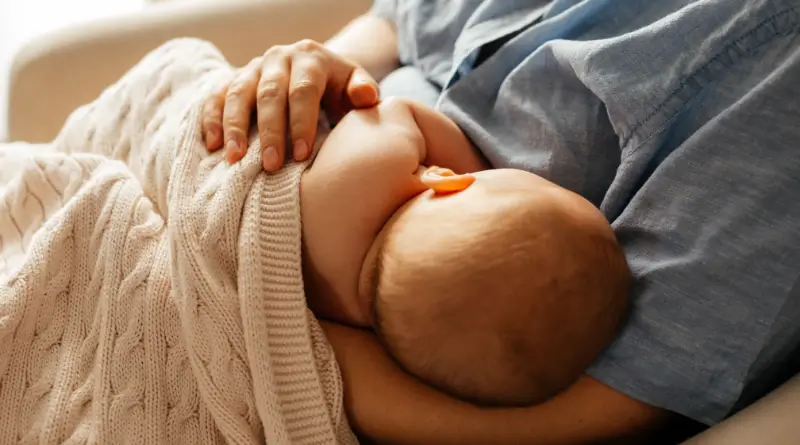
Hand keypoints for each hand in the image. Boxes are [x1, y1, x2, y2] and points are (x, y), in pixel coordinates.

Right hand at [202, 39, 379, 170]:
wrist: (316, 75)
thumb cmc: (340, 91)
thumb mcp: (356, 88)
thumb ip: (364, 92)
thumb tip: (365, 96)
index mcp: (310, 58)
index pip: (303, 90)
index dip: (301, 123)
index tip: (301, 156)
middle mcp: (278, 58)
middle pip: (269, 93)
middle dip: (269, 131)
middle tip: (270, 165)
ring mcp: (252, 68)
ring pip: (238, 93)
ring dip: (235, 127)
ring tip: (235, 159)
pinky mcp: (234, 80)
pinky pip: (217, 97)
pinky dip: (212, 120)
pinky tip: (213, 145)